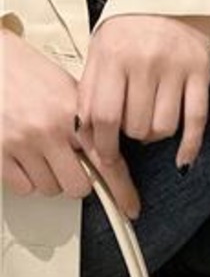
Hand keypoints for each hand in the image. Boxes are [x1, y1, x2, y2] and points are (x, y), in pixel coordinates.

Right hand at [0, 27, 134, 210]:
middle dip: (75, 178)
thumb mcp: (63, 85)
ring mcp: (23, 143)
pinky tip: (22, 154)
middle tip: (66, 161)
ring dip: (48, 176)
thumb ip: (84, 118)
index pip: (105, 158)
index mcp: (70, 109)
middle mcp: (48, 128)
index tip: (129, 206)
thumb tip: (106, 148)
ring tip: (38, 148)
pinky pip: (24, 188)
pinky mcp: (1, 154)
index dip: (121, 189)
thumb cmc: (22, 69)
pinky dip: (25, 178)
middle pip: (78, 187)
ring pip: (50, 189)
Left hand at [76, 10, 209, 175]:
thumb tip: (84, 133)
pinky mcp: (200, 70)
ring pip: (163, 128)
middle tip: (131, 123)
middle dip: (130, 135)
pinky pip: (196, 121)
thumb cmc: (131, 22)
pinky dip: (189, 146)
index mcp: (114, 54)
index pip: (104, 116)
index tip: (105, 157)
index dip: (103, 145)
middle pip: (135, 126)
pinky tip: (182, 161)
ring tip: (152, 119)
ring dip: (155, 134)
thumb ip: (90, 87)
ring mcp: (175, 66)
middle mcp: (144, 61)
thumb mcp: (101, 46)